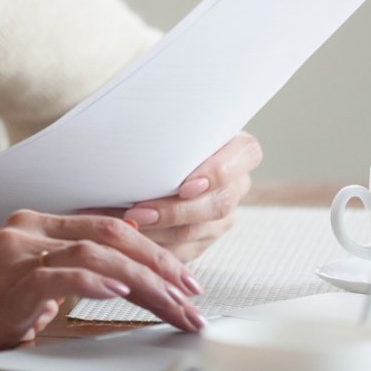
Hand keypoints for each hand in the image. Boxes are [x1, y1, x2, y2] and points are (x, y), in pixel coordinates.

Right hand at [0, 210, 204, 370]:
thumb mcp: (30, 288)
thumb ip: (66, 275)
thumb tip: (118, 281)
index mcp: (33, 226)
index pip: (105, 227)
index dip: (150, 250)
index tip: (181, 278)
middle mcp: (26, 231)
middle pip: (110, 235)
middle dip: (159, 265)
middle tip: (190, 295)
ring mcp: (17, 254)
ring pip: (97, 254)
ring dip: (145, 283)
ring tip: (172, 306)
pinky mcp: (11, 284)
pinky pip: (64, 275)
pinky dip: (98, 283)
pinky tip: (121, 294)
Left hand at [116, 132, 261, 260]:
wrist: (162, 155)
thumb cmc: (166, 130)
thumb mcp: (174, 121)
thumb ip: (170, 124)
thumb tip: (139, 122)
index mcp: (240, 148)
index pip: (245, 156)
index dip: (217, 173)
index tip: (185, 185)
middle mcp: (237, 184)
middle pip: (217, 204)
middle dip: (174, 211)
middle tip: (137, 211)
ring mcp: (224, 215)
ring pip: (198, 231)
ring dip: (158, 231)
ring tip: (125, 223)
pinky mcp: (206, 237)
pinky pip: (185, 250)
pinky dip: (156, 245)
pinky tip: (130, 236)